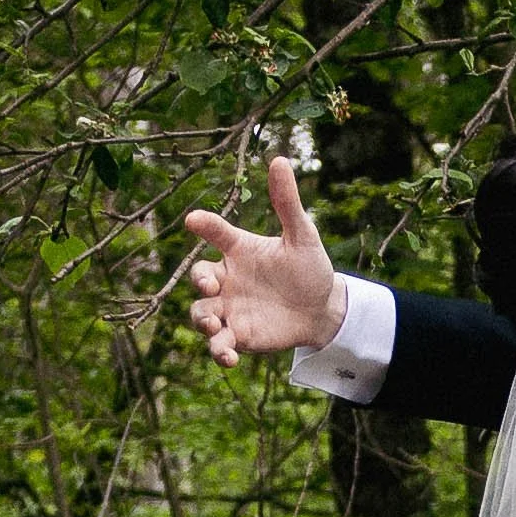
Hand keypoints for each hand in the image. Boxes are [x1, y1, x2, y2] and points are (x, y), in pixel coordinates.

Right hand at [182, 154, 345, 361]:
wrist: (322, 309)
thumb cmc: (309, 268)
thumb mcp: (302, 236)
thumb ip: (287, 203)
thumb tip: (279, 159)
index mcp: (239, 250)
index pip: (216, 233)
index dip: (203, 224)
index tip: (193, 220)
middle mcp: (228, 279)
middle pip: (199, 277)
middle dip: (200, 282)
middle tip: (213, 286)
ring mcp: (230, 308)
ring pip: (201, 313)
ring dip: (202, 320)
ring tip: (213, 326)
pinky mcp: (238, 335)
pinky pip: (218, 344)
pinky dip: (218, 352)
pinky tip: (229, 357)